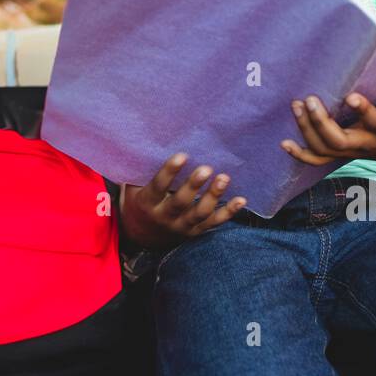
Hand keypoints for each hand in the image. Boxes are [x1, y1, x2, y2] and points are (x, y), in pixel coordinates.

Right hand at [120, 152, 245, 251]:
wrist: (142, 234)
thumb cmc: (141, 199)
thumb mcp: (135, 187)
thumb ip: (144, 170)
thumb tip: (154, 140)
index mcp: (147, 202)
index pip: (158, 186)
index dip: (169, 172)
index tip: (182, 156)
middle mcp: (164, 216)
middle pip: (181, 202)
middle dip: (194, 186)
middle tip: (206, 168)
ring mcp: (181, 226)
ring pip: (199, 214)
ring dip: (213, 196)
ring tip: (224, 179)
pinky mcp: (195, 232)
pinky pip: (213, 223)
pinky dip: (228, 212)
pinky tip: (241, 200)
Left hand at [281, 62, 375, 169]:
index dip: (364, 112)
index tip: (351, 97)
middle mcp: (367, 143)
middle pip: (341, 141)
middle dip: (322, 123)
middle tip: (309, 100)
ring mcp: (352, 151)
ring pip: (325, 149)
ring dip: (307, 131)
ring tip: (297, 106)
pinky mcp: (342, 154)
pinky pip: (318, 161)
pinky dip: (301, 154)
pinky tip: (284, 143)